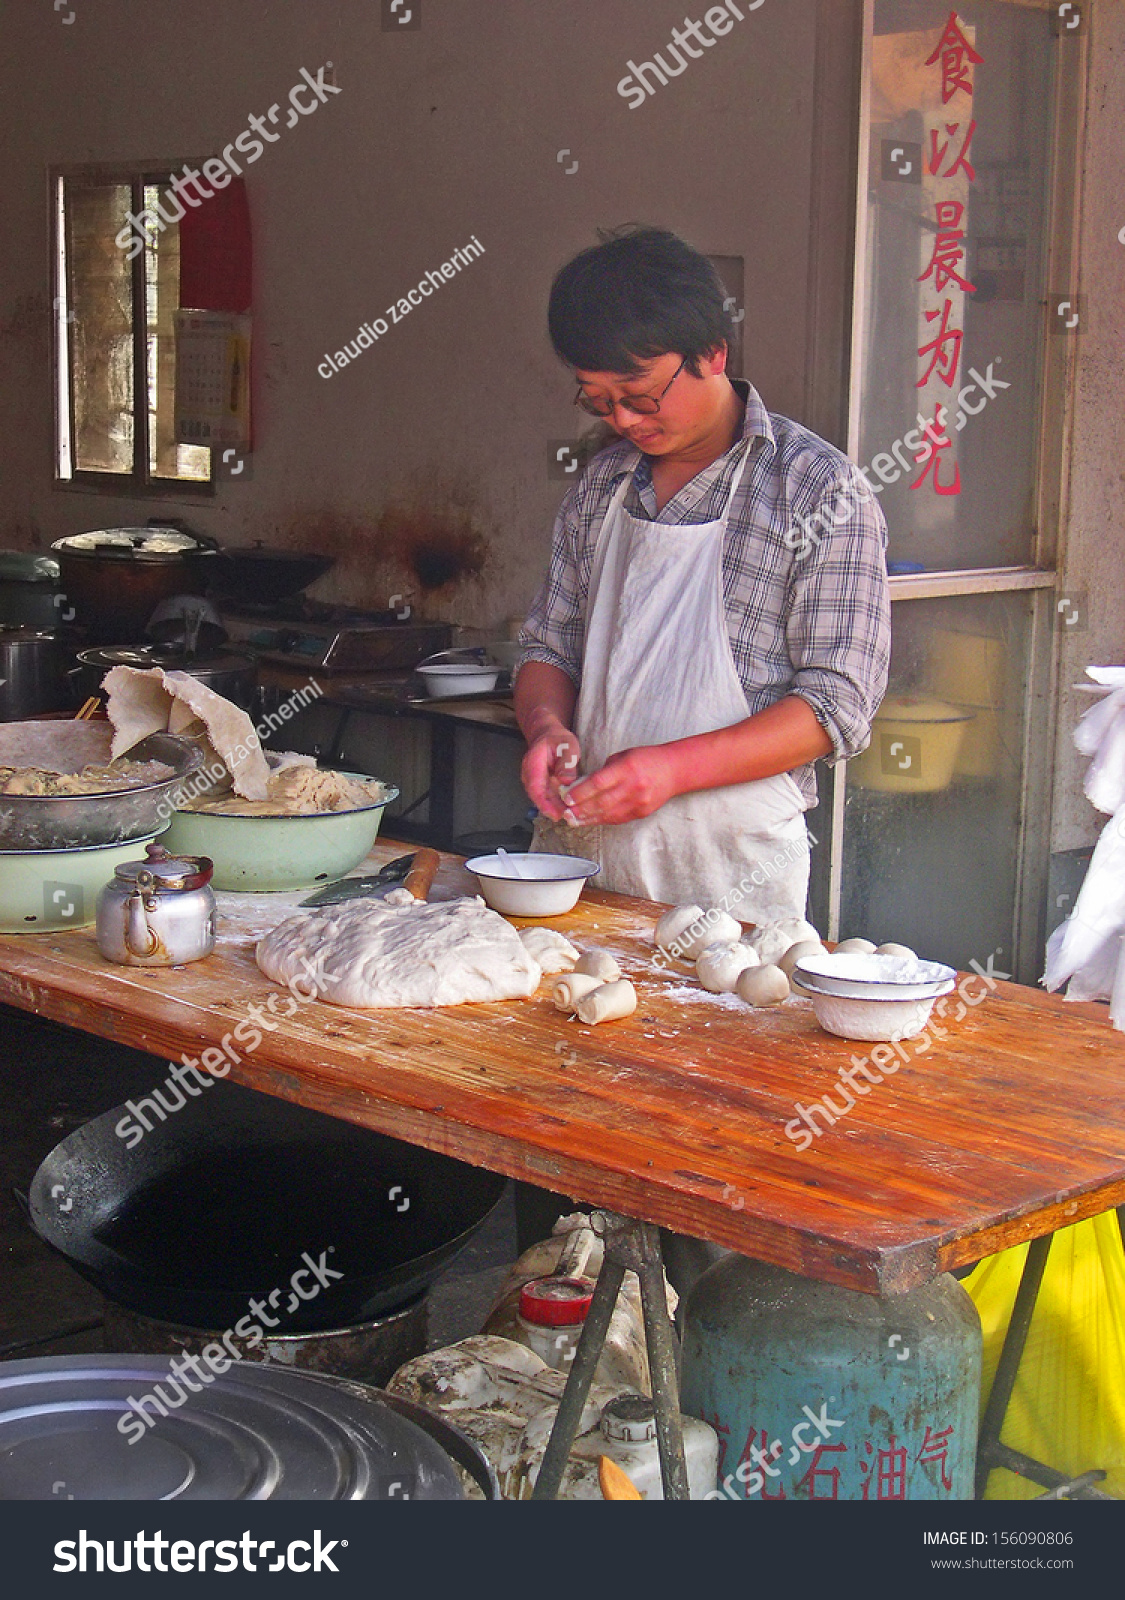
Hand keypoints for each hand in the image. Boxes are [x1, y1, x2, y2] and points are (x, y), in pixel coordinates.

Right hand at [521, 727, 581, 820]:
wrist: (548, 735)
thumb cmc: (558, 739)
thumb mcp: (567, 746)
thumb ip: (566, 763)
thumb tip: (566, 782)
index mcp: (533, 763)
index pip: (535, 787)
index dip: (544, 803)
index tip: (555, 814)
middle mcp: (529, 774)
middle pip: (537, 796)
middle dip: (551, 809)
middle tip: (568, 817)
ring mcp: (533, 780)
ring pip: (541, 798)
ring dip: (554, 808)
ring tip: (569, 814)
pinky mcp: (540, 784)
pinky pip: (546, 796)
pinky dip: (555, 803)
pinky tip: (567, 807)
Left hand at [563, 745, 680, 825]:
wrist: (674, 770)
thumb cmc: (647, 759)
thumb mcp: (623, 756)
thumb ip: (604, 771)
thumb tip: (583, 785)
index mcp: (627, 769)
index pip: (599, 783)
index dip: (581, 792)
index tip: (567, 797)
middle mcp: (633, 787)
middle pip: (602, 802)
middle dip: (580, 809)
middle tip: (565, 812)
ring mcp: (639, 802)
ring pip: (608, 814)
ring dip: (588, 818)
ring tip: (572, 820)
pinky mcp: (641, 813)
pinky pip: (618, 819)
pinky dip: (601, 820)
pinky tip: (589, 820)